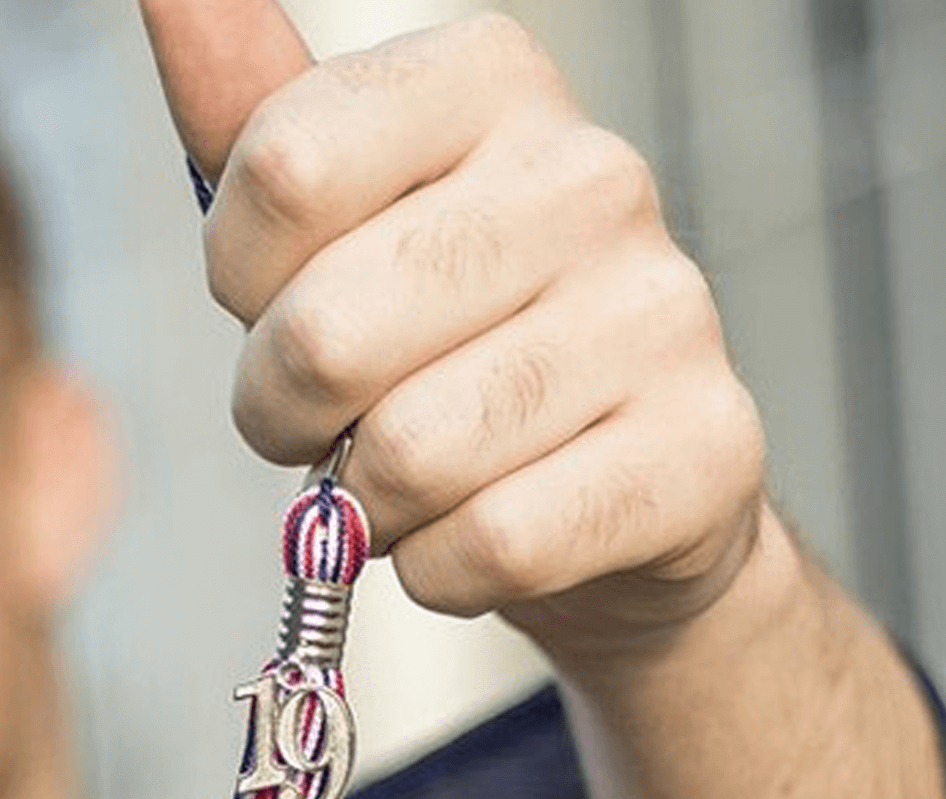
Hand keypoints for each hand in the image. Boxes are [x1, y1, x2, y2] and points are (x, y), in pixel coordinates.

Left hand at [143, 1, 766, 665]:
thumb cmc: (440, 336)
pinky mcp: (704, 450)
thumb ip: (250, 107)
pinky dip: (442, 570)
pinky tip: (473, 533)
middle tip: (326, 421)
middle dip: (284, 413)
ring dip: (368, 505)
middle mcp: (594, 175)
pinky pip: (493, 543)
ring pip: (409, 452)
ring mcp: (665, 312)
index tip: (277, 300)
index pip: (281, 171)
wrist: (607, 482)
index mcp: (492, 81)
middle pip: (327, 330)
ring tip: (406, 479)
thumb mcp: (333, 214)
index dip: (241, 280)